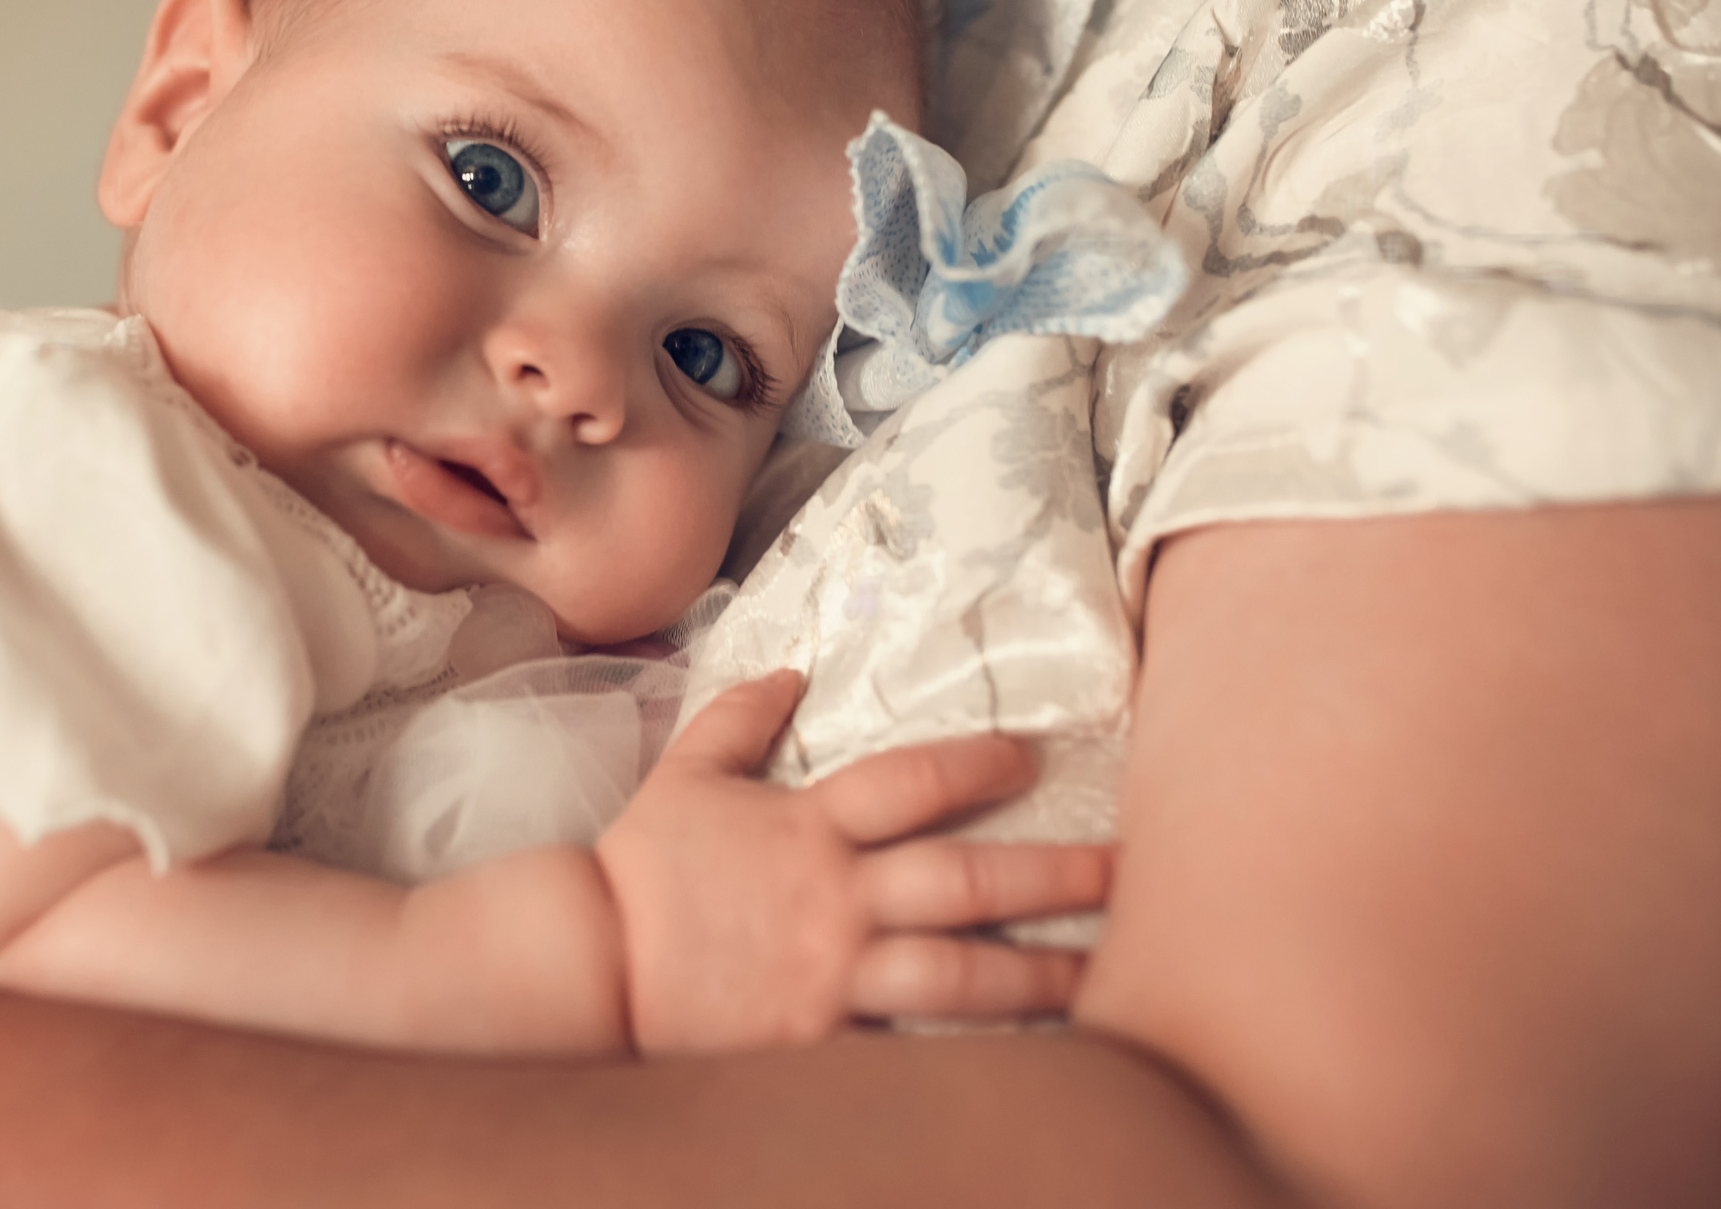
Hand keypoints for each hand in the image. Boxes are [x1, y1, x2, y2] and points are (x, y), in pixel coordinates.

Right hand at [594, 671, 1110, 1053]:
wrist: (594, 963)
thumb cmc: (641, 868)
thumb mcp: (686, 773)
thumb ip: (740, 716)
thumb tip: (791, 670)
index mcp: (808, 827)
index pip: (913, 781)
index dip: (979, 765)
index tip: (1030, 758)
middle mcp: (836, 898)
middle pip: (966, 880)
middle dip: (1054, 875)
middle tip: (1125, 871)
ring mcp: (835, 974)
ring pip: (961, 974)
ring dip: (1041, 973)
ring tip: (1104, 974)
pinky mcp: (822, 1038)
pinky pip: (912, 1043)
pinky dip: (970, 1046)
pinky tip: (1028, 1050)